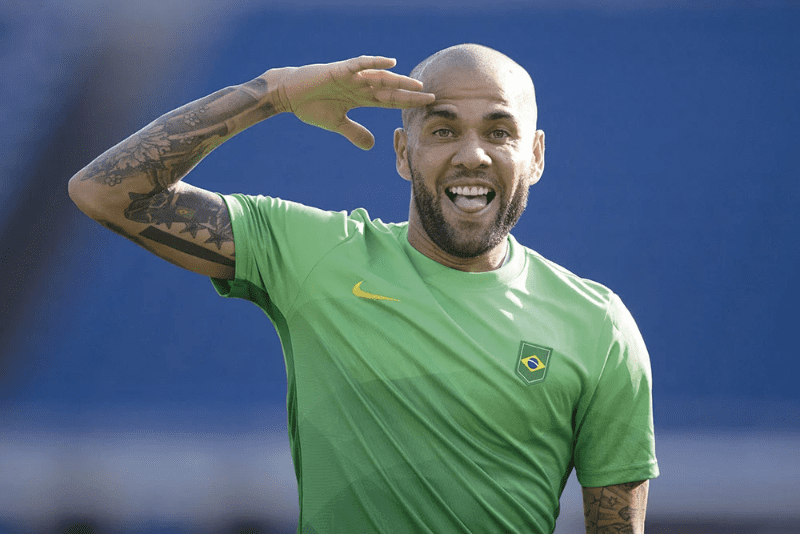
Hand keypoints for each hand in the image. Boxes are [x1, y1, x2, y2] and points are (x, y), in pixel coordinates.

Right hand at [274, 56, 434, 149]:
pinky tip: (390, 63)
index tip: (426, 107)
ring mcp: (351, 77)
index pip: (390, 101)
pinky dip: (374, 63)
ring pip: (380, 77)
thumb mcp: (337, 124)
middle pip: (390, 90)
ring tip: (416, 85)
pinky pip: (360, 64)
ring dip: (398, 81)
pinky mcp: (339, 70)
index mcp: (361, 98)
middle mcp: (360, 85)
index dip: (408, 104)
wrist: (289, 94)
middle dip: (410, 93)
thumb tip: (372, 146)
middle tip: (432, 96)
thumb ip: (355, 132)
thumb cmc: (311, 106)